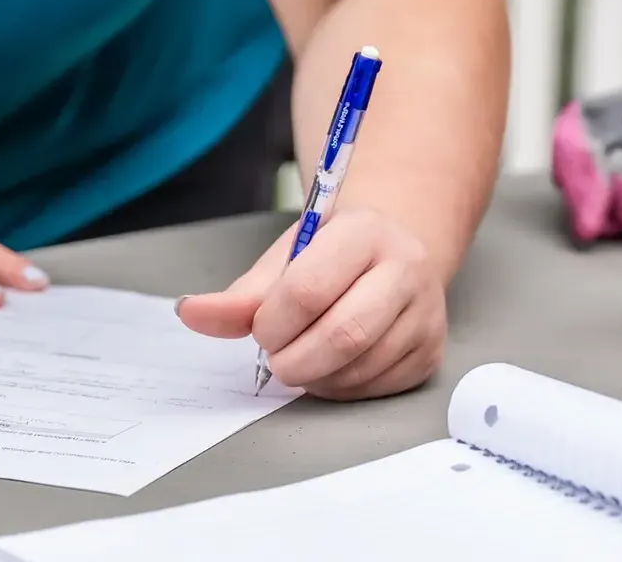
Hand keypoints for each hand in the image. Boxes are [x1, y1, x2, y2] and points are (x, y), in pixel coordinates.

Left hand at [177, 209, 446, 400]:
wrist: (394, 255)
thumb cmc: (332, 256)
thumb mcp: (286, 260)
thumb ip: (241, 294)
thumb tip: (190, 314)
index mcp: (364, 232)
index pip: (310, 288)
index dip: (272, 321)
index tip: (260, 329)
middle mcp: (407, 269)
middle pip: (343, 334)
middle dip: (294, 359)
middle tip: (276, 358)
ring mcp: (426, 314)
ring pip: (360, 367)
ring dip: (316, 377)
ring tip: (302, 358)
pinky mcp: (430, 353)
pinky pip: (376, 388)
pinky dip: (340, 388)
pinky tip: (330, 368)